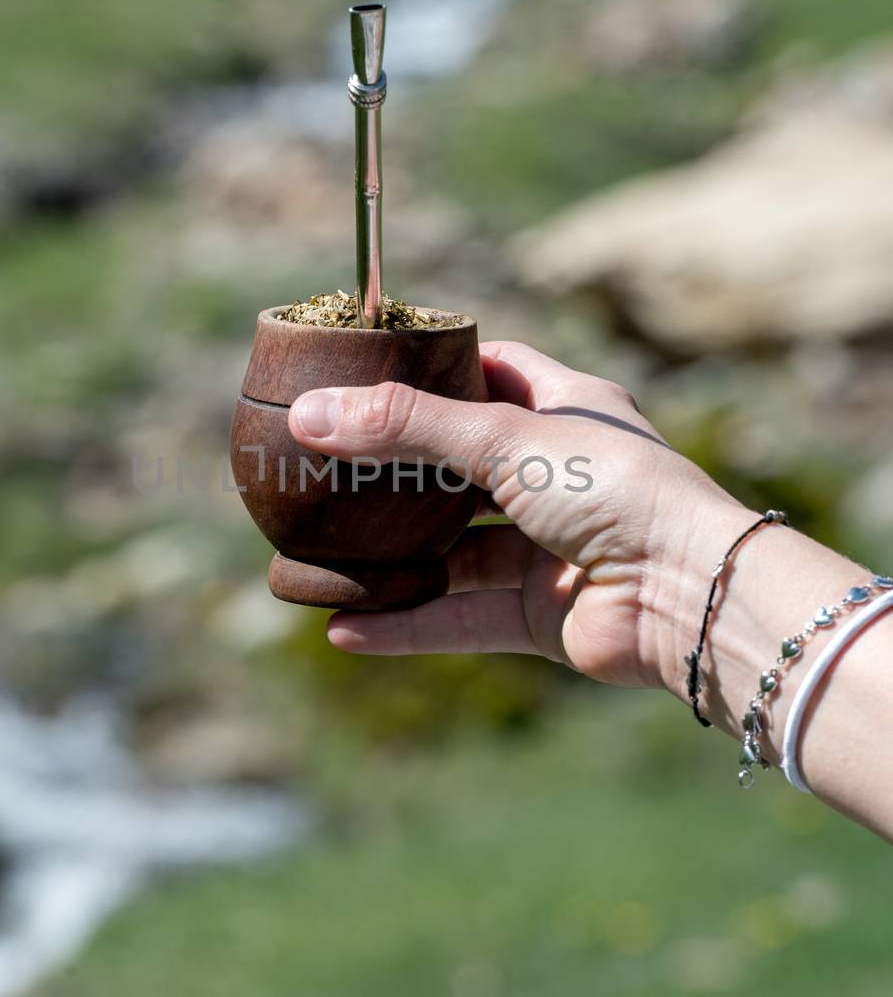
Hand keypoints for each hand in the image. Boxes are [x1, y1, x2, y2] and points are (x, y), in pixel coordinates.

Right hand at [288, 340, 749, 693]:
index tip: (371, 371)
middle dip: (396, 474)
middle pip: (460, 469)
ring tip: (320, 556)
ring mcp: (550, 549)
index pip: (496, 372)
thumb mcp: (504, 439)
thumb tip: (308, 415)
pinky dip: (406, 624)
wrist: (688, 597)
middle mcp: (560, 478)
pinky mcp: (541, 616)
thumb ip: (406, 428)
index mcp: (569, 411)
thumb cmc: (616, 492)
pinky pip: (461, 618)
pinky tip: (345, 627)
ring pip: (453, 553)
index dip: (438, 369)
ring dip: (393, 560)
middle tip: (323, 467)